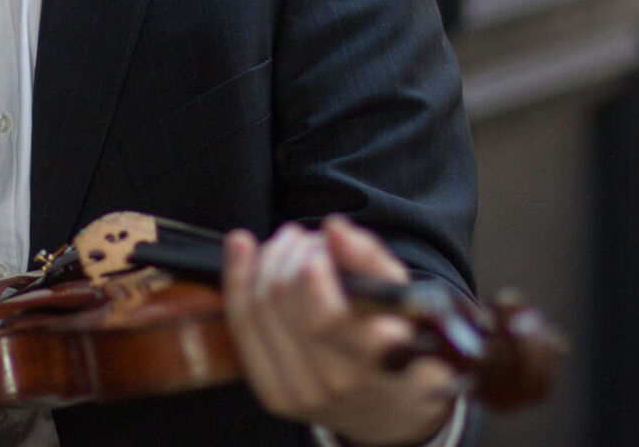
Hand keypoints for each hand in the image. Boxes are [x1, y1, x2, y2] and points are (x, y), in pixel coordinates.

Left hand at [222, 216, 455, 446]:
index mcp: (378, 359)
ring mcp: (300, 393)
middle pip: (284, 297)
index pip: (324, 311)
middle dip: (289, 253)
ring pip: (259, 306)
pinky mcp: (272, 394)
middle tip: (304, 239)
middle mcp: (336, 383)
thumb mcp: (401, 295)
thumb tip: (334, 229)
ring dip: (266, 260)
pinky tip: (242, 248)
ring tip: (287, 247)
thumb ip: (370, 257)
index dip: (311, 265)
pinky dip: (237, 280)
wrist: (388, 408)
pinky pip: (241, 326)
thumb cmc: (398, 343)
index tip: (320, 245)